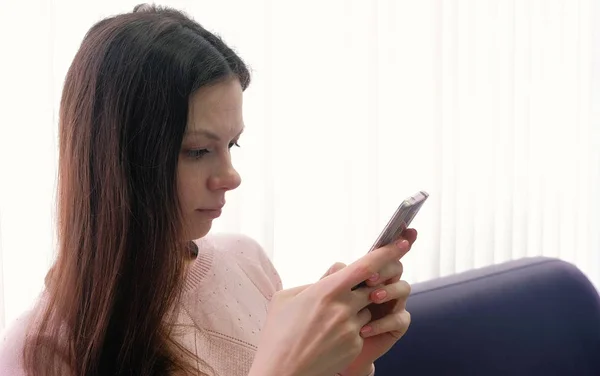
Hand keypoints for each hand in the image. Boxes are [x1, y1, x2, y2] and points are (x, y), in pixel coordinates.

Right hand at [249, 239, 408, 375]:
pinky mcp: (355, 346)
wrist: (282, 373)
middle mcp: (344, 308)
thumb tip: (335, 274)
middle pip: (371, 287)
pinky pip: (362, 329)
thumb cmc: (278, 334)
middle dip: (367, 286)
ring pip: (367, 309)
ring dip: (355, 309)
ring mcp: (352, 328)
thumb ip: (316, 281)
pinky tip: (329, 338)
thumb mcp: (286, 298)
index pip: (366, 266)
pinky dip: (350, 329)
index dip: (387, 252)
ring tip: (327, 322)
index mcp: (327, 290)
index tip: (402, 242)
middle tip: (347, 292)